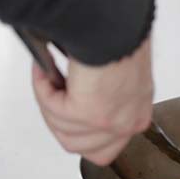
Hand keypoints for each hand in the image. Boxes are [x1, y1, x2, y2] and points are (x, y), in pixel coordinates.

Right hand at [32, 38, 153, 165]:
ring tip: (48, 80)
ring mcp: (109, 123)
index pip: (106, 149)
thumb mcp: (120, 81)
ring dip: (49, 105)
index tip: (68, 119)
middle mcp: (127, 124)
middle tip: (52, 98)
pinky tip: (44, 71)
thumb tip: (76, 103)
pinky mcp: (88, 114)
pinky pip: (52, 109)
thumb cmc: (121, 42)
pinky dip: (42, 89)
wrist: (117, 29)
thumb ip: (104, 100)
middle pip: (82, 148)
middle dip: (60, 124)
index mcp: (137, 116)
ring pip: (64, 133)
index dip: (81, 136)